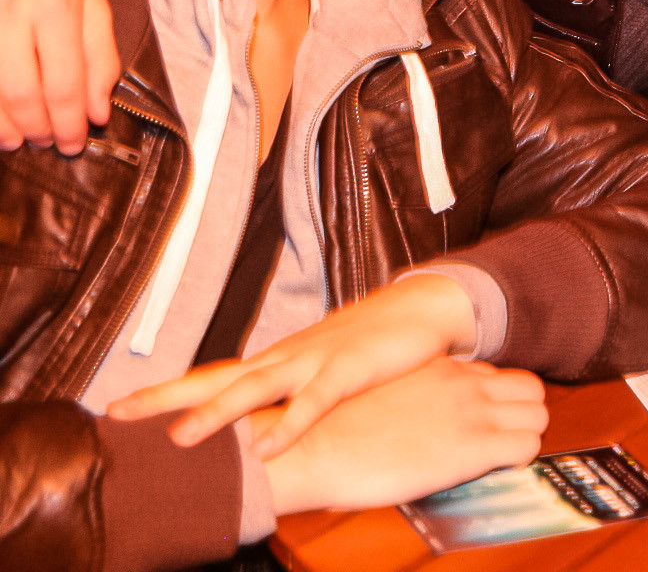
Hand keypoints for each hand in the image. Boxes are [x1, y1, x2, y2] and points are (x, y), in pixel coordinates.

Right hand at [0, 0, 116, 153]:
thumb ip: (101, 55)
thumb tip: (99, 112)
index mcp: (55, 1)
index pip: (64, 83)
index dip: (70, 123)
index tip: (75, 143)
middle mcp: (10, 7)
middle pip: (20, 92)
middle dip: (37, 129)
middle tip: (47, 144)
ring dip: (2, 126)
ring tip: (17, 140)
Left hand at [107, 272, 476, 456]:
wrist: (420, 308)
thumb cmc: (370, 342)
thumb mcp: (321, 368)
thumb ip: (290, 392)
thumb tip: (257, 424)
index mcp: (277, 359)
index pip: (210, 375)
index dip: (165, 393)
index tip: (119, 407)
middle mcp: (284, 358)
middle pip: (216, 379)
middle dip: (166, 398)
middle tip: (121, 414)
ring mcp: (314, 361)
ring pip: (256, 388)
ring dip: (217, 412)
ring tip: (181, 438)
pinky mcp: (348, 370)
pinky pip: (314, 401)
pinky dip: (289, 424)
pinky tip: (267, 447)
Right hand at [261, 358, 546, 515]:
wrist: (315, 445)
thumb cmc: (335, 427)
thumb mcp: (386, 392)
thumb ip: (415, 394)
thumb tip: (421, 411)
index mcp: (441, 369)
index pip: (497, 375)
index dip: (498, 401)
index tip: (489, 420)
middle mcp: (464, 384)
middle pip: (529, 388)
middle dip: (525, 414)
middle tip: (507, 438)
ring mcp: (473, 413)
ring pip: (539, 413)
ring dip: (528, 435)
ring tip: (503, 456)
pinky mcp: (474, 447)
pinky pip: (528, 447)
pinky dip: (522, 459)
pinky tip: (500, 469)